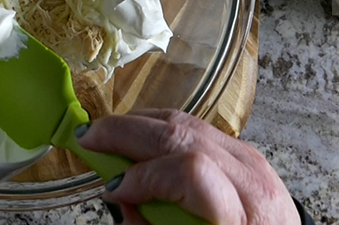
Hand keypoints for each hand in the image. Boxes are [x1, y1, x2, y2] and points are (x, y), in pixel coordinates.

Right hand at [76, 110, 299, 224]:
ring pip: (185, 122)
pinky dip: (158, 125)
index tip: (114, 191)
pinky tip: (134, 134)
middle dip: (125, 132)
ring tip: (104, 134)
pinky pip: (194, 126)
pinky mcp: (243, 150)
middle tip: (87, 138)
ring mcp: (250, 159)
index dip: (143, 176)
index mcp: (242, 217)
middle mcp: (251, 181)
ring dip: (137, 123)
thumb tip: (121, 200)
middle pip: (181, 136)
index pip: (189, 173)